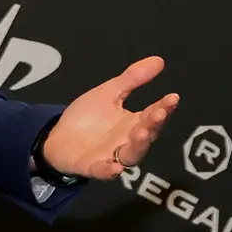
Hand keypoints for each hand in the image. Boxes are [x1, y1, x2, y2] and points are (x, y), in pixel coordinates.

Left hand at [38, 55, 179, 179]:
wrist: (57, 137)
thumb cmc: (88, 117)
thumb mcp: (109, 93)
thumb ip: (132, 79)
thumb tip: (159, 60)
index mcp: (134, 123)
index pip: (154, 114)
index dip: (164, 107)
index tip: (173, 97)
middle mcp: (128, 141)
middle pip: (147, 134)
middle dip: (154, 124)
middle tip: (159, 112)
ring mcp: (112, 156)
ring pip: (131, 154)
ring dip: (139, 145)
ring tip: (142, 132)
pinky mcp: (94, 167)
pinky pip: (104, 172)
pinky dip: (110, 171)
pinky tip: (115, 167)